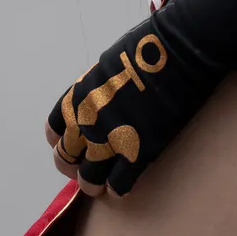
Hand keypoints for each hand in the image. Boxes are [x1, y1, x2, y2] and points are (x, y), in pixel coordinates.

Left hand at [46, 21, 216, 197]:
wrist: (181, 47)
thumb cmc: (151, 46)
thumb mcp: (109, 63)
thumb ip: (98, 89)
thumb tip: (101, 101)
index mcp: (79, 95)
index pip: (55, 131)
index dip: (65, 141)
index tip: (76, 146)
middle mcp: (87, 120)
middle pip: (66, 158)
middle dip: (75, 166)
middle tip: (89, 170)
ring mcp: (110, 139)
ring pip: (88, 180)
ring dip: (94, 185)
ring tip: (104, 185)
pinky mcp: (137, 152)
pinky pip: (118, 185)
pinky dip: (120, 188)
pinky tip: (127, 184)